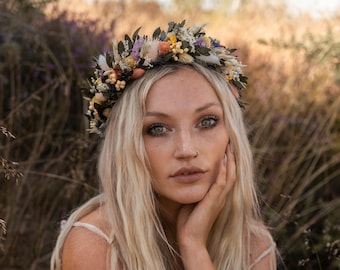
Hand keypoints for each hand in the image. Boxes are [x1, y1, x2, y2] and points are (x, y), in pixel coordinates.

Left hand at [176, 144, 235, 267]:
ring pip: (230, 176)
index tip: (224, 149)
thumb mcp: (192, 200)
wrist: (190, 238)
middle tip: (230, 143)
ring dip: (230, 161)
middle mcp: (221, 197)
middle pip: (232, 173)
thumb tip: (188, 177)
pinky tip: (222, 159)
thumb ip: (195, 190)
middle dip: (231, 158)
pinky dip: (223, 170)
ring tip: (229, 147)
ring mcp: (219, 199)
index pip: (226, 176)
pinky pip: (222, 182)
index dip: (227, 163)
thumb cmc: (188, 221)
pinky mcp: (214, 201)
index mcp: (217, 197)